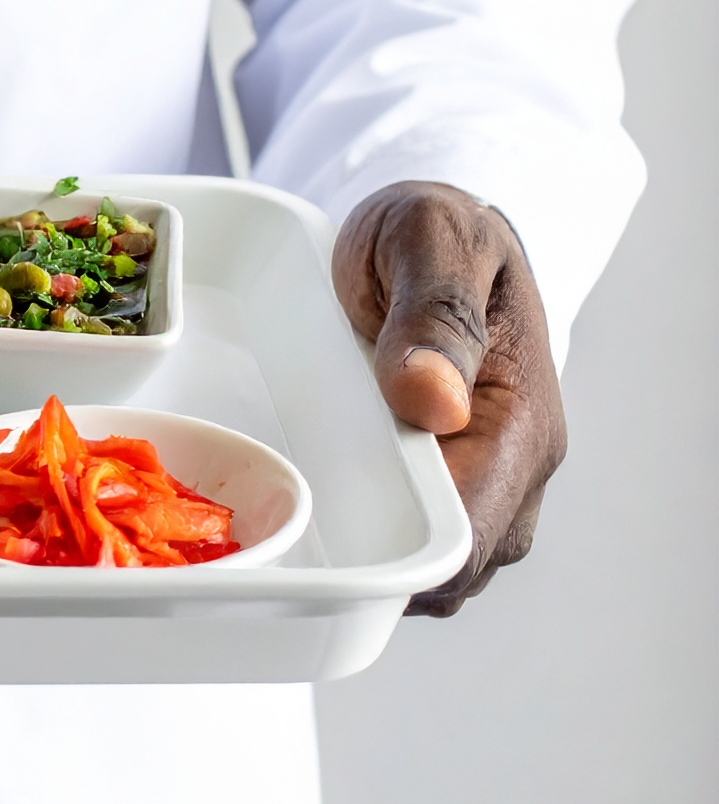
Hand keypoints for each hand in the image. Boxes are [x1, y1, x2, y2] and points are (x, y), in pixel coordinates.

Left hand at [332, 181, 564, 615]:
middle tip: (283, 531)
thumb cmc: (434, 228)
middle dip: (372, 574)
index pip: (468, 538)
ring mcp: (490, 480)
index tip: (317, 542)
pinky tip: (315, 502)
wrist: (440, 229)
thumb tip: (432, 401)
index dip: (398, 565)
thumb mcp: (428, 238)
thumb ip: (434, 313)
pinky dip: (370, 539)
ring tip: (292, 515)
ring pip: (433, 570)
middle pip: (450, 575)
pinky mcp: (455, 477)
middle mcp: (517, 466)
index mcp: (519, 421)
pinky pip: (415, 540)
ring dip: (369, 560)